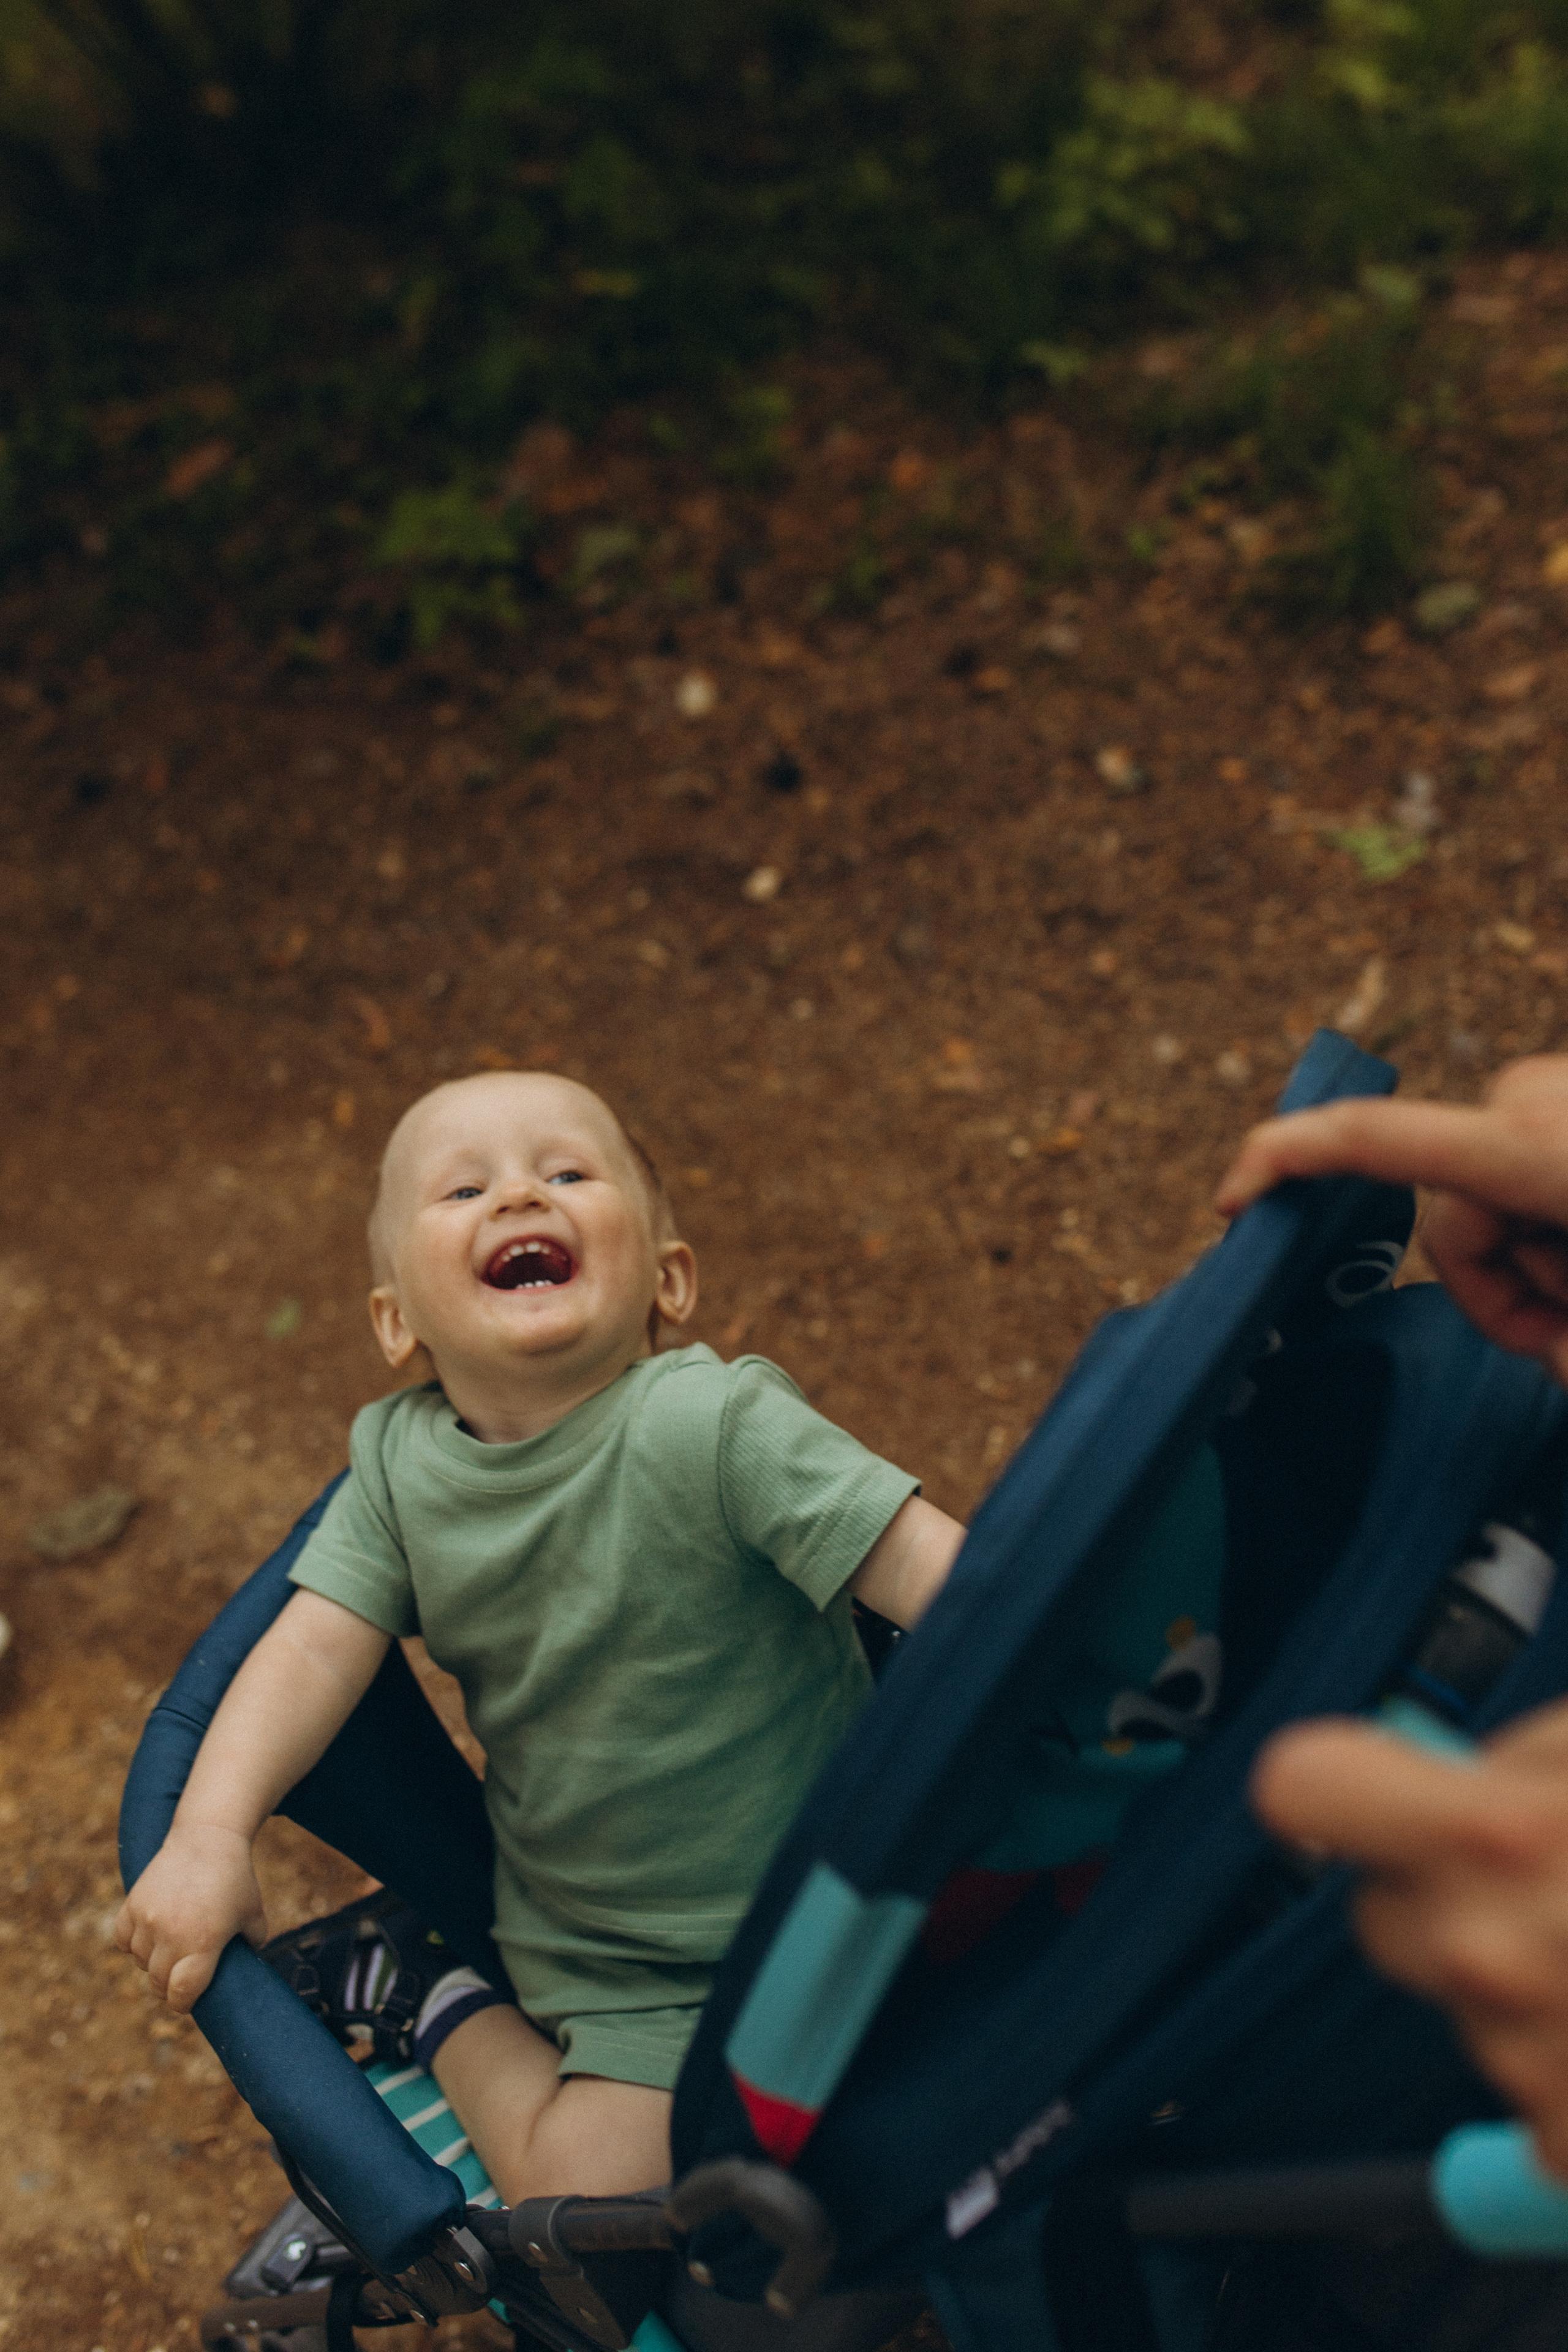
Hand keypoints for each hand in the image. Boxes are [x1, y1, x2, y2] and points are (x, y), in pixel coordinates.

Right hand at [115, 1821, 268, 2011]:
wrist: (207, 1837)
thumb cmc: (235, 1878)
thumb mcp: (254, 1913)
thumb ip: (253, 1945)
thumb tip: (247, 1969)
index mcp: (204, 1943)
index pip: (181, 1993)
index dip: (183, 2004)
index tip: (187, 2001)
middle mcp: (172, 1934)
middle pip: (158, 1982)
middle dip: (168, 1987)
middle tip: (178, 1980)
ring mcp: (148, 1919)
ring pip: (140, 1961)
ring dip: (152, 1962)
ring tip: (169, 1950)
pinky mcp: (132, 1904)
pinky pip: (123, 1940)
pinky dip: (132, 1943)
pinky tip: (149, 1936)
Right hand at [1214, 1057, 1567, 1383]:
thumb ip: (1562, 1344)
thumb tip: (1549, 1353)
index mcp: (1527, 1144)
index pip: (1368, 1137)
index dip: (1281, 1162)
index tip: (1230, 1202)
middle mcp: (1527, 1099)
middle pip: (1450, 1224)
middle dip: (1496, 1289)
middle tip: (1564, 1332)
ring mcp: (1550, 1088)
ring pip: (1490, 1205)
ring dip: (1537, 1264)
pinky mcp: (1565, 1091)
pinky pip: (1522, 1170)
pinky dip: (1553, 1223)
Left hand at [1253, 1706, 1567, 2177]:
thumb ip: (1505, 1772)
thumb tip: (1430, 1773)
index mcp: (1495, 1833)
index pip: (1307, 1788)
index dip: (1327, 1787)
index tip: (1342, 1793)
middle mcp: (1485, 1952)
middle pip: (1383, 1922)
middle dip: (1449, 1902)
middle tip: (1551, 1884)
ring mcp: (1525, 2060)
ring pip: (1465, 2012)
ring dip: (1529, 1993)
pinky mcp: (1565, 2144)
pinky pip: (1533, 2099)